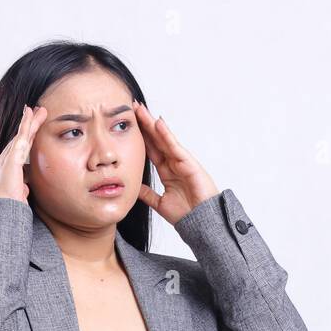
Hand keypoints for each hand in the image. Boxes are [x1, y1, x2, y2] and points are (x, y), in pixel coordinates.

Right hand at [0, 104, 47, 202]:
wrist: (1, 216)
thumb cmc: (9, 210)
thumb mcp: (17, 196)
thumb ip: (21, 188)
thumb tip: (26, 187)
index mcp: (2, 171)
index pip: (16, 151)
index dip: (25, 139)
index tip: (32, 131)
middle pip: (18, 140)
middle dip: (28, 126)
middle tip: (37, 112)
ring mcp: (3, 161)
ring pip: (19, 137)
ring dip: (30, 122)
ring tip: (39, 110)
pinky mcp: (10, 161)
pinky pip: (20, 139)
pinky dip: (26, 126)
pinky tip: (31, 115)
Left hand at [132, 100, 219, 224]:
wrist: (201, 223)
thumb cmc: (186, 214)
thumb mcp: (160, 203)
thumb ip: (148, 194)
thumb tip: (134, 188)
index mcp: (167, 171)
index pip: (151, 149)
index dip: (141, 137)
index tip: (129, 125)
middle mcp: (174, 163)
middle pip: (156, 140)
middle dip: (145, 124)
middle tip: (133, 107)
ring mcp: (182, 162)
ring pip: (164, 139)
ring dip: (152, 124)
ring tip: (141, 110)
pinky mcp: (189, 164)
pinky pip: (175, 147)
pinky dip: (166, 135)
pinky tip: (158, 123)